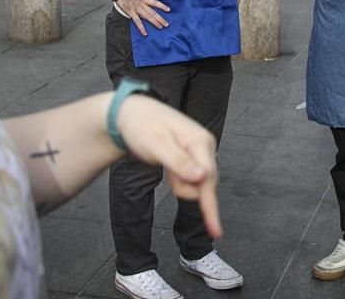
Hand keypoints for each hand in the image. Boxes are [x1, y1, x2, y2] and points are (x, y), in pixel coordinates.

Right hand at [115, 0, 169, 35]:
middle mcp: (142, 4)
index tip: (168, 10)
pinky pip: (137, 21)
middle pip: (153, 12)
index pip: (155, 2)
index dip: (162, 6)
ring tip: (161, 27)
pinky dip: (142, 28)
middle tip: (166, 24)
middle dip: (160, 18)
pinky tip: (145, 33)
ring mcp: (137, 8)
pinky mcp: (131, 12)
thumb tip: (139, 0)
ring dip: (155, 22)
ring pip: (148, 16)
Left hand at [116, 96, 222, 238]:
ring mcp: (199, 151)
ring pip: (197, 183)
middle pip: (205, 183)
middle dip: (185, 188)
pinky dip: (179, 179)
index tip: (216, 232)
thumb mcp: (157, 146)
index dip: (210, 206)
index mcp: (200, 142)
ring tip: (165, 166)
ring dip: (180, 184)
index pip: (209, 180)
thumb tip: (203, 178)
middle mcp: (204, 145)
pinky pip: (190, 178)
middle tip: (167, 175)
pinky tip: (169, 168)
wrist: (129, 114)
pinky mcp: (192, 156)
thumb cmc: (141, 127)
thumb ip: (180, 163)